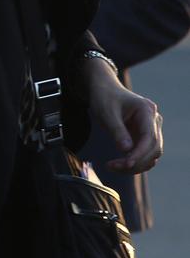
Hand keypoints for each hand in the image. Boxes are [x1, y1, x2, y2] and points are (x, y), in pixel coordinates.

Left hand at [83, 58, 162, 172]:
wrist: (104, 90)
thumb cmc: (104, 98)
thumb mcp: (106, 112)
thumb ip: (117, 130)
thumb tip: (126, 151)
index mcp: (146, 110)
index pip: (149, 137)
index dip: (140, 154)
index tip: (126, 163)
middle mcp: (153, 120)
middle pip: (153, 149)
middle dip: (135, 162)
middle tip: (112, 166)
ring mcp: (151, 129)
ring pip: (151, 155)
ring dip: (135, 165)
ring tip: (112, 166)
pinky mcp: (145, 137)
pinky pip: (144, 155)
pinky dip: (133, 162)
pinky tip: (118, 164)